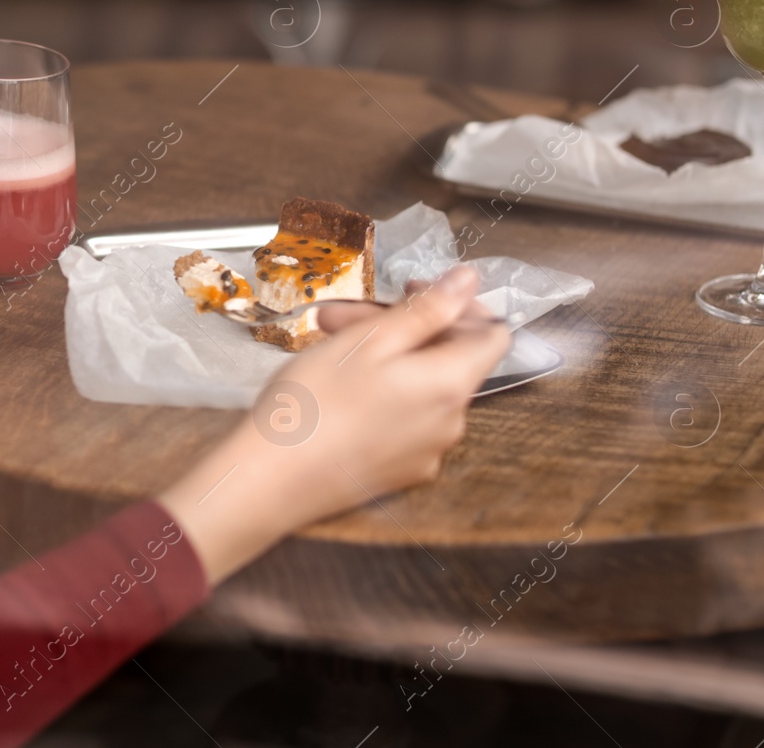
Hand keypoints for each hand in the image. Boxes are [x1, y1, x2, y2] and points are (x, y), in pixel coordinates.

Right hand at [158, 265, 510, 584]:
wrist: (271, 480)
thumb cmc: (314, 403)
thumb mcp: (369, 340)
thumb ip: (428, 310)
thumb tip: (470, 282)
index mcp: (451, 385)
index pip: (492, 335)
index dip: (459, 306)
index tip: (410, 291)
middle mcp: (451, 424)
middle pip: (446, 359)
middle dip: (399, 327)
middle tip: (337, 316)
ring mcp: (426, 453)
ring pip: (419, 387)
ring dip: (381, 358)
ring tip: (323, 346)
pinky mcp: (399, 472)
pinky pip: (404, 419)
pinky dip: (378, 394)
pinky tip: (334, 388)